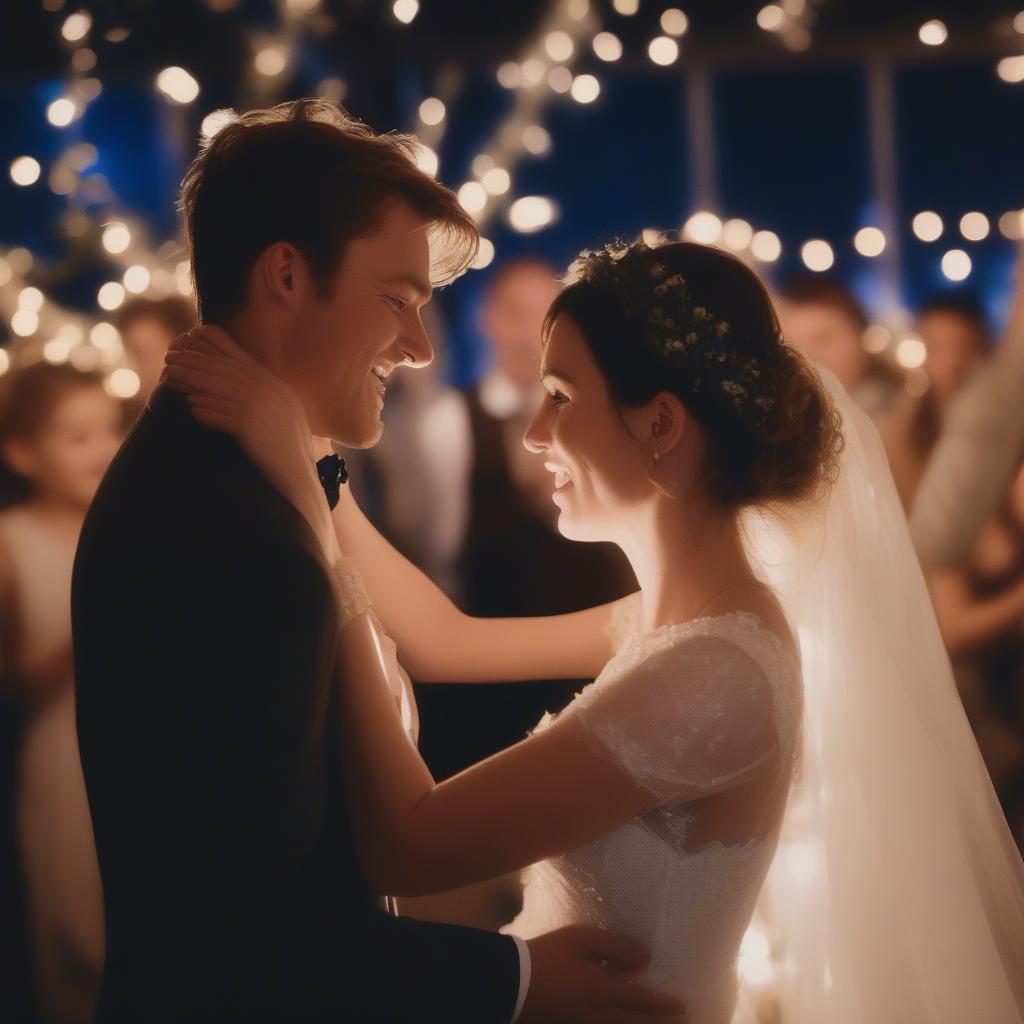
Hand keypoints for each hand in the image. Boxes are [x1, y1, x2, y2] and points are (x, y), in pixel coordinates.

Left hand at [162, 326, 335, 555]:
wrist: (300, 481)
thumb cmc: (290, 454)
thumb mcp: (286, 416)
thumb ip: (267, 396)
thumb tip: (239, 382)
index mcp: (278, 387)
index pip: (240, 359)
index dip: (211, 351)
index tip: (189, 346)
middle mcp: (271, 393)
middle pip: (224, 369)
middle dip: (194, 362)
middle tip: (170, 359)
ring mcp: (261, 409)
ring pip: (217, 387)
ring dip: (191, 381)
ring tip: (172, 380)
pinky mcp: (250, 427)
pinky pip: (220, 413)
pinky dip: (204, 410)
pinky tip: (191, 409)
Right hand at [521, 926, 686, 1023]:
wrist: (512, 982)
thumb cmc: (548, 955)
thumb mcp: (580, 940)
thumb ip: (614, 947)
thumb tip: (645, 957)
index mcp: (603, 991)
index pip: (641, 999)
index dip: (662, 1004)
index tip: (682, 1007)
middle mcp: (598, 1014)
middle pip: (635, 1023)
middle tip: (679, 1023)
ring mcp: (583, 1022)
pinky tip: (620, 1020)